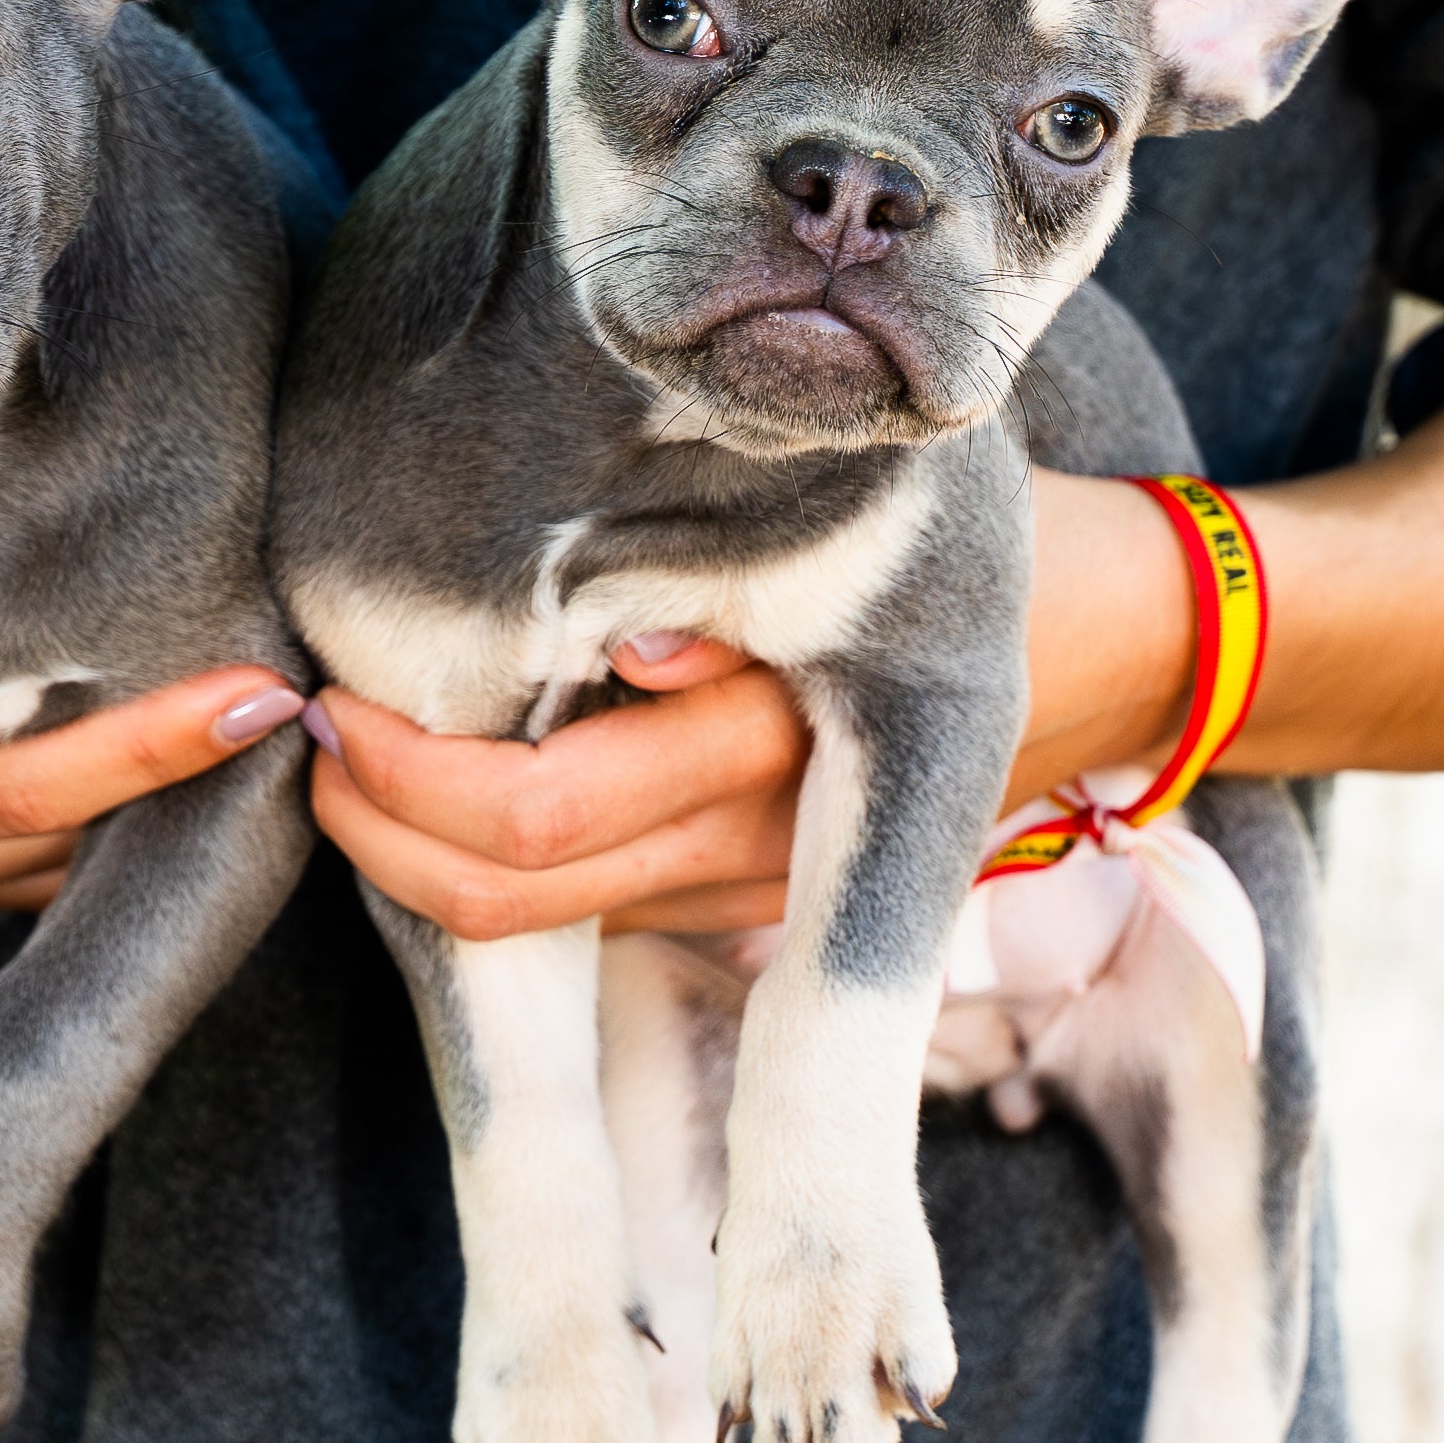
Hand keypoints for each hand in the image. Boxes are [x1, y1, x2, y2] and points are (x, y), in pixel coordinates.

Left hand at [306, 472, 1199, 943]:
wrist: (1137, 641)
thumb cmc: (993, 534)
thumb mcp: (873, 521)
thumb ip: (735, 569)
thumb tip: (620, 649)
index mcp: (771, 751)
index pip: (534, 824)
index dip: (398, 786)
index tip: (324, 701)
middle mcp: (750, 849)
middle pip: (500, 896)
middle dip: (372, 826)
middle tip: (306, 722)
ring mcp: (748, 891)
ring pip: (529, 920)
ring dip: (414, 844)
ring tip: (350, 726)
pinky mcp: (748, 896)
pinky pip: (582, 901)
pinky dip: (488, 852)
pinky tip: (444, 759)